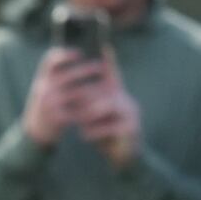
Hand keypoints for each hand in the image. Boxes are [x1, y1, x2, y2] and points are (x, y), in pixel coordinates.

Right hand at [21, 48, 101, 147]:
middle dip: (88, 68)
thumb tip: (77, 56)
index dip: (65, 54)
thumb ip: (57, 75)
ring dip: (93, 88)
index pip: (50, 60)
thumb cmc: (46, 104)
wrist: (34, 129)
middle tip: (101, 66)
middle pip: (69, 74)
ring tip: (106, 85)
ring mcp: (49, 103)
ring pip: (77, 92)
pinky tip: (99, 104)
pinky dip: (89, 107)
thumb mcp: (46, 86)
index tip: (80, 53)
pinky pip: (77, 110)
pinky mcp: (56, 117)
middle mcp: (43, 88)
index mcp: (42, 78)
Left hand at [75, 46, 140, 169]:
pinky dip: (94, 131)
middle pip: (102, 90)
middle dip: (83, 98)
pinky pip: (110, 126)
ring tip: (78, 122)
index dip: (108, 59)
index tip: (104, 45)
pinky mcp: (132, 129)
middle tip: (69, 106)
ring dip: (87, 115)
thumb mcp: (95, 114)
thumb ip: (88, 99)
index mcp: (116, 93)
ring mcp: (131, 113)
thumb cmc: (106, 131)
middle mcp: (125, 99)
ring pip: (106, 106)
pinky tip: (85, 136)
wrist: (124, 154)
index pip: (112, 72)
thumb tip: (69, 85)